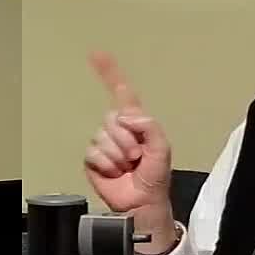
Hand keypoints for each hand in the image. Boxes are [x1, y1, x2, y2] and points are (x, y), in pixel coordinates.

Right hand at [83, 51, 172, 212]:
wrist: (142, 201)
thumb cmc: (155, 176)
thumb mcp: (162, 148)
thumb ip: (149, 126)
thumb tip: (126, 116)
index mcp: (135, 121)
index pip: (121, 92)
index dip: (109, 72)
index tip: (97, 53)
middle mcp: (117, 129)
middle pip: (112, 118)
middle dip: (127, 138)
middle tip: (137, 156)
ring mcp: (103, 144)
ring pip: (103, 137)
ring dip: (119, 154)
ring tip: (128, 166)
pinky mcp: (92, 159)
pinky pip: (94, 153)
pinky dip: (108, 164)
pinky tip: (115, 172)